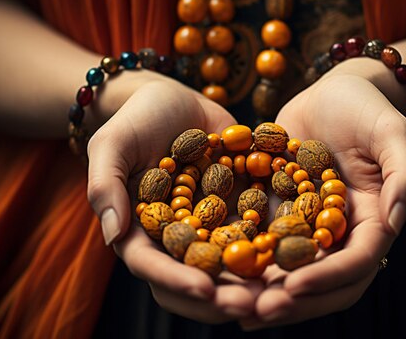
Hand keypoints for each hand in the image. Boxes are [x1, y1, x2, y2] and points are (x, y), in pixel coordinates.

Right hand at [86, 76, 262, 322]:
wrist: (176, 100)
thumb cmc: (136, 119)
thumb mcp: (112, 143)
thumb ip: (106, 185)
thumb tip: (112, 235)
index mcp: (139, 230)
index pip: (151, 265)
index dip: (176, 280)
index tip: (205, 290)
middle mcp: (175, 238)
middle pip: (193, 278)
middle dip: (220, 296)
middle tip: (251, 305)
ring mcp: (208, 228)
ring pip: (229, 268)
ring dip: (251, 283)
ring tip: (280, 293)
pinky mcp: (237, 212)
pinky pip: (256, 236)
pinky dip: (274, 248)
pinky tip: (299, 255)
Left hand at [241, 69, 405, 328]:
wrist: (332, 93)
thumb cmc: (366, 108)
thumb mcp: (391, 131)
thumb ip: (403, 174)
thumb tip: (394, 223)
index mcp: (374, 220)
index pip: (358, 262)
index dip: (329, 278)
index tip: (294, 285)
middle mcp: (342, 233)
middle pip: (324, 283)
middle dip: (293, 301)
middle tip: (257, 312)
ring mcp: (311, 229)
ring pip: (291, 274)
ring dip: (264, 295)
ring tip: (230, 307)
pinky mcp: (282, 217)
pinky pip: (264, 248)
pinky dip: (246, 267)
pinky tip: (215, 278)